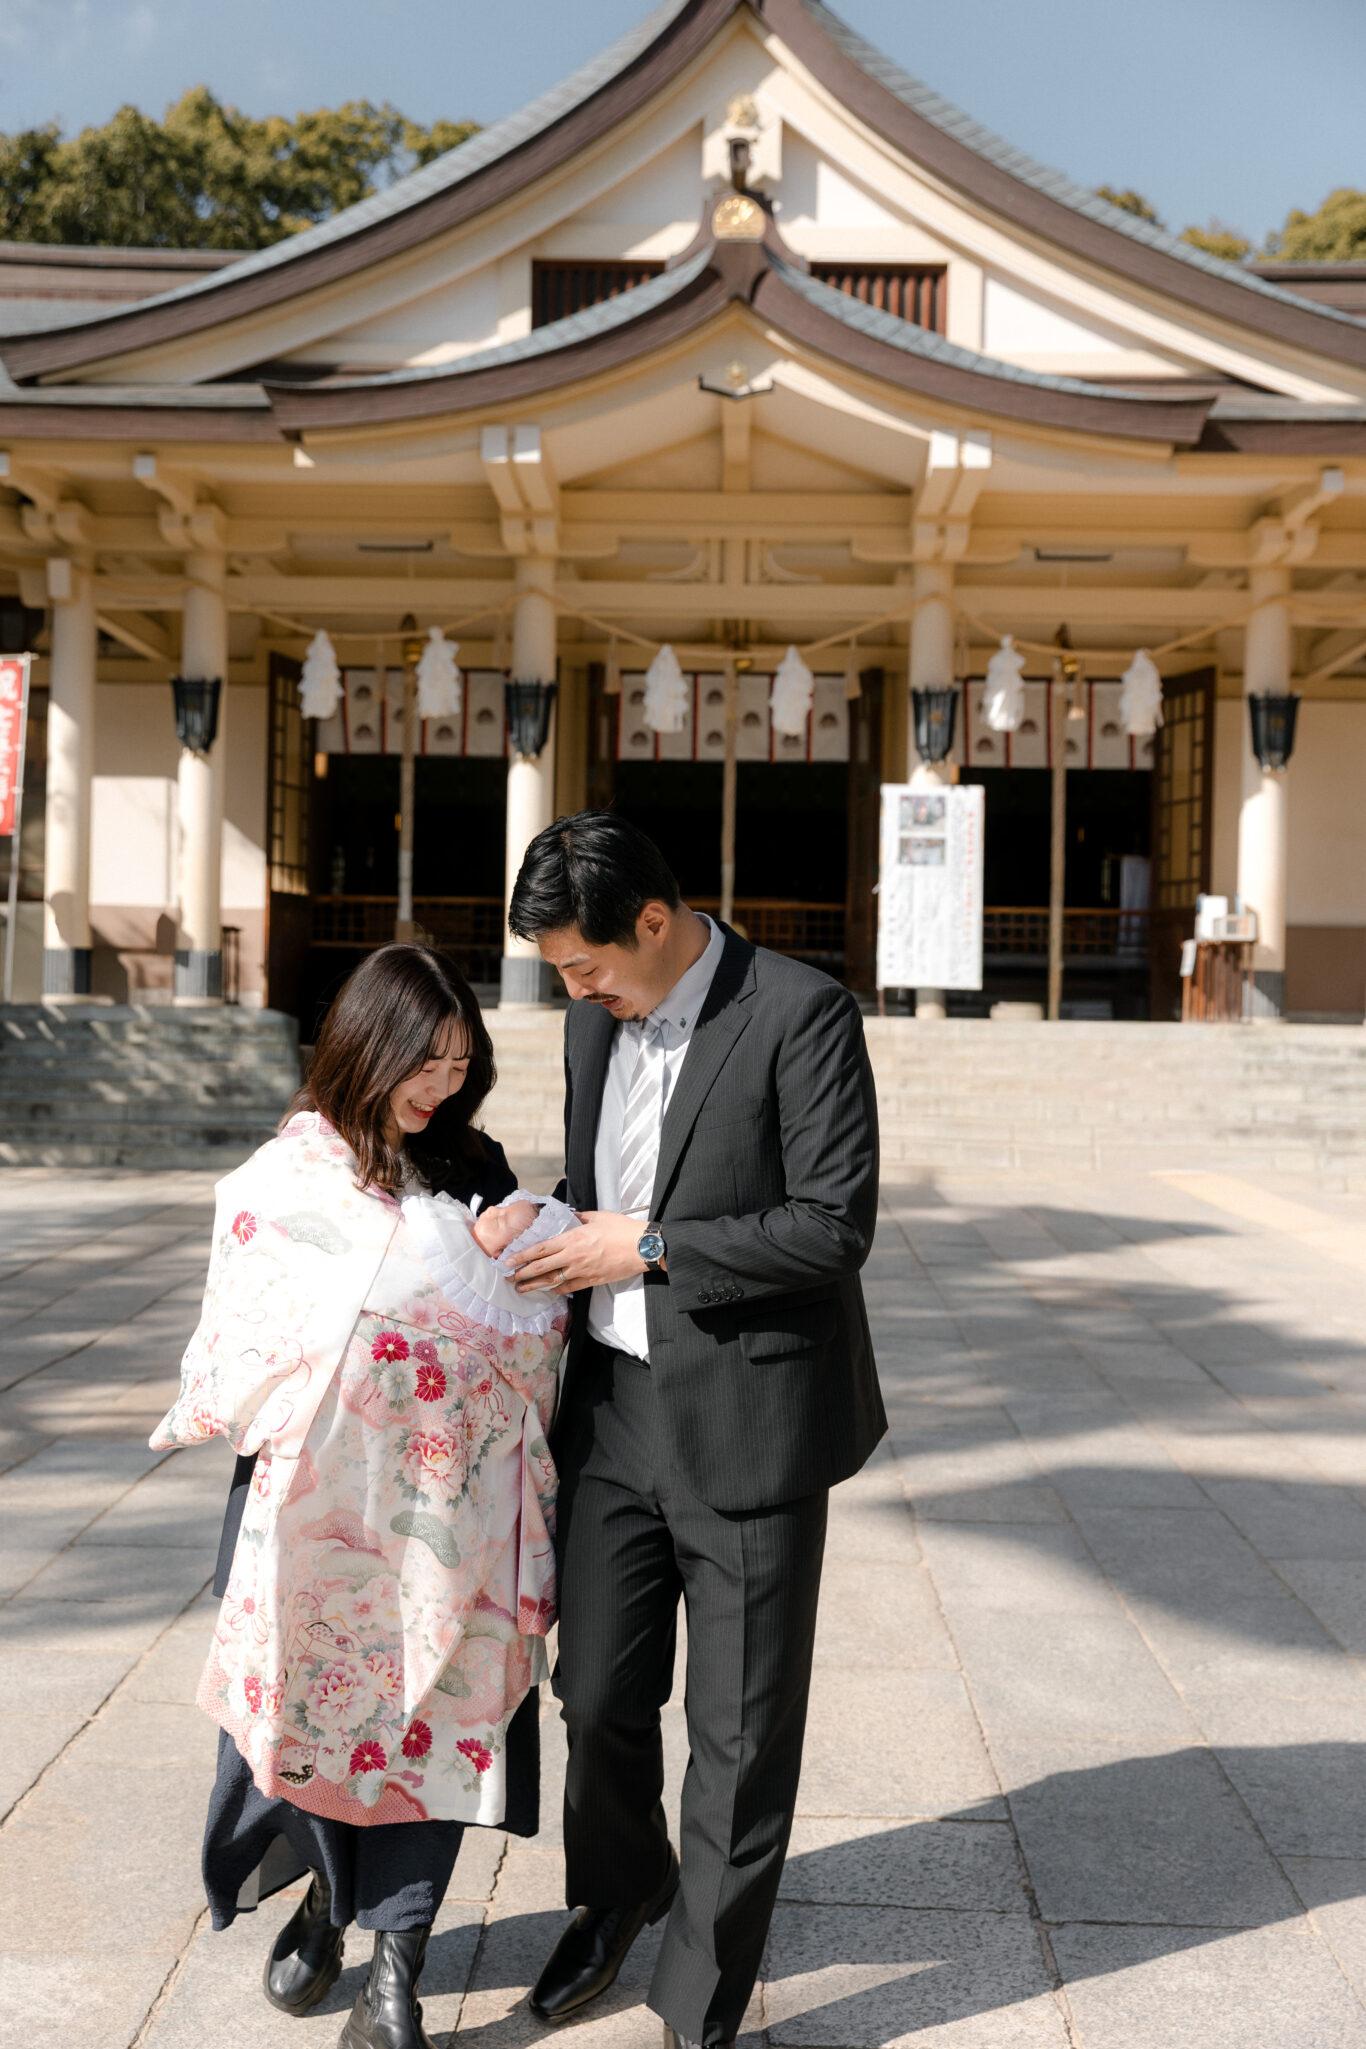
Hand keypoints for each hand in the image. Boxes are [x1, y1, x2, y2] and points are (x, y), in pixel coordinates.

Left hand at [507, 1212, 661, 1292]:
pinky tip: (548, 1291)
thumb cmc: (621, 1229)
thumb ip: (580, 1217)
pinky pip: (569, 1287)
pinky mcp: (591, 1280)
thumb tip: (569, 1216)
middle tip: (509, 1278)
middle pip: (541, 1267)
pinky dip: (556, 1290)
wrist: (641, 1247)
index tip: (509, 1260)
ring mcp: (582, 1271)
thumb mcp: (598, 1216)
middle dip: (522, 1273)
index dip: (523, 1256)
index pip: (541, 1248)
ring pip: (552, 1281)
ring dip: (534, 1286)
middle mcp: (573, 1256)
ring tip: (521, 1289)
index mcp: (572, 1238)